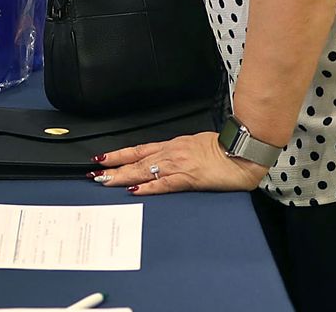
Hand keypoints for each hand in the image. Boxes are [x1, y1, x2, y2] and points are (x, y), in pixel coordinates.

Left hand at [92, 132, 267, 194]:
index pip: (139, 150)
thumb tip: (163, 160)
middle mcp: (171, 153)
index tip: (102, 159)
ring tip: (104, 181)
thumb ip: (177, 152)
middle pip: (136, 160)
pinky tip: (134, 190)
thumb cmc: (222, 150)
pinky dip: (147, 187)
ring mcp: (179, 165)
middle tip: (94, 173)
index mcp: (172, 145)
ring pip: (144, 170)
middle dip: (113, 167)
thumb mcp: (194, 145)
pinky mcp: (189, 178)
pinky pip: (164, 183)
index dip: (119, 155)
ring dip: (122, 176)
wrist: (241, 152)